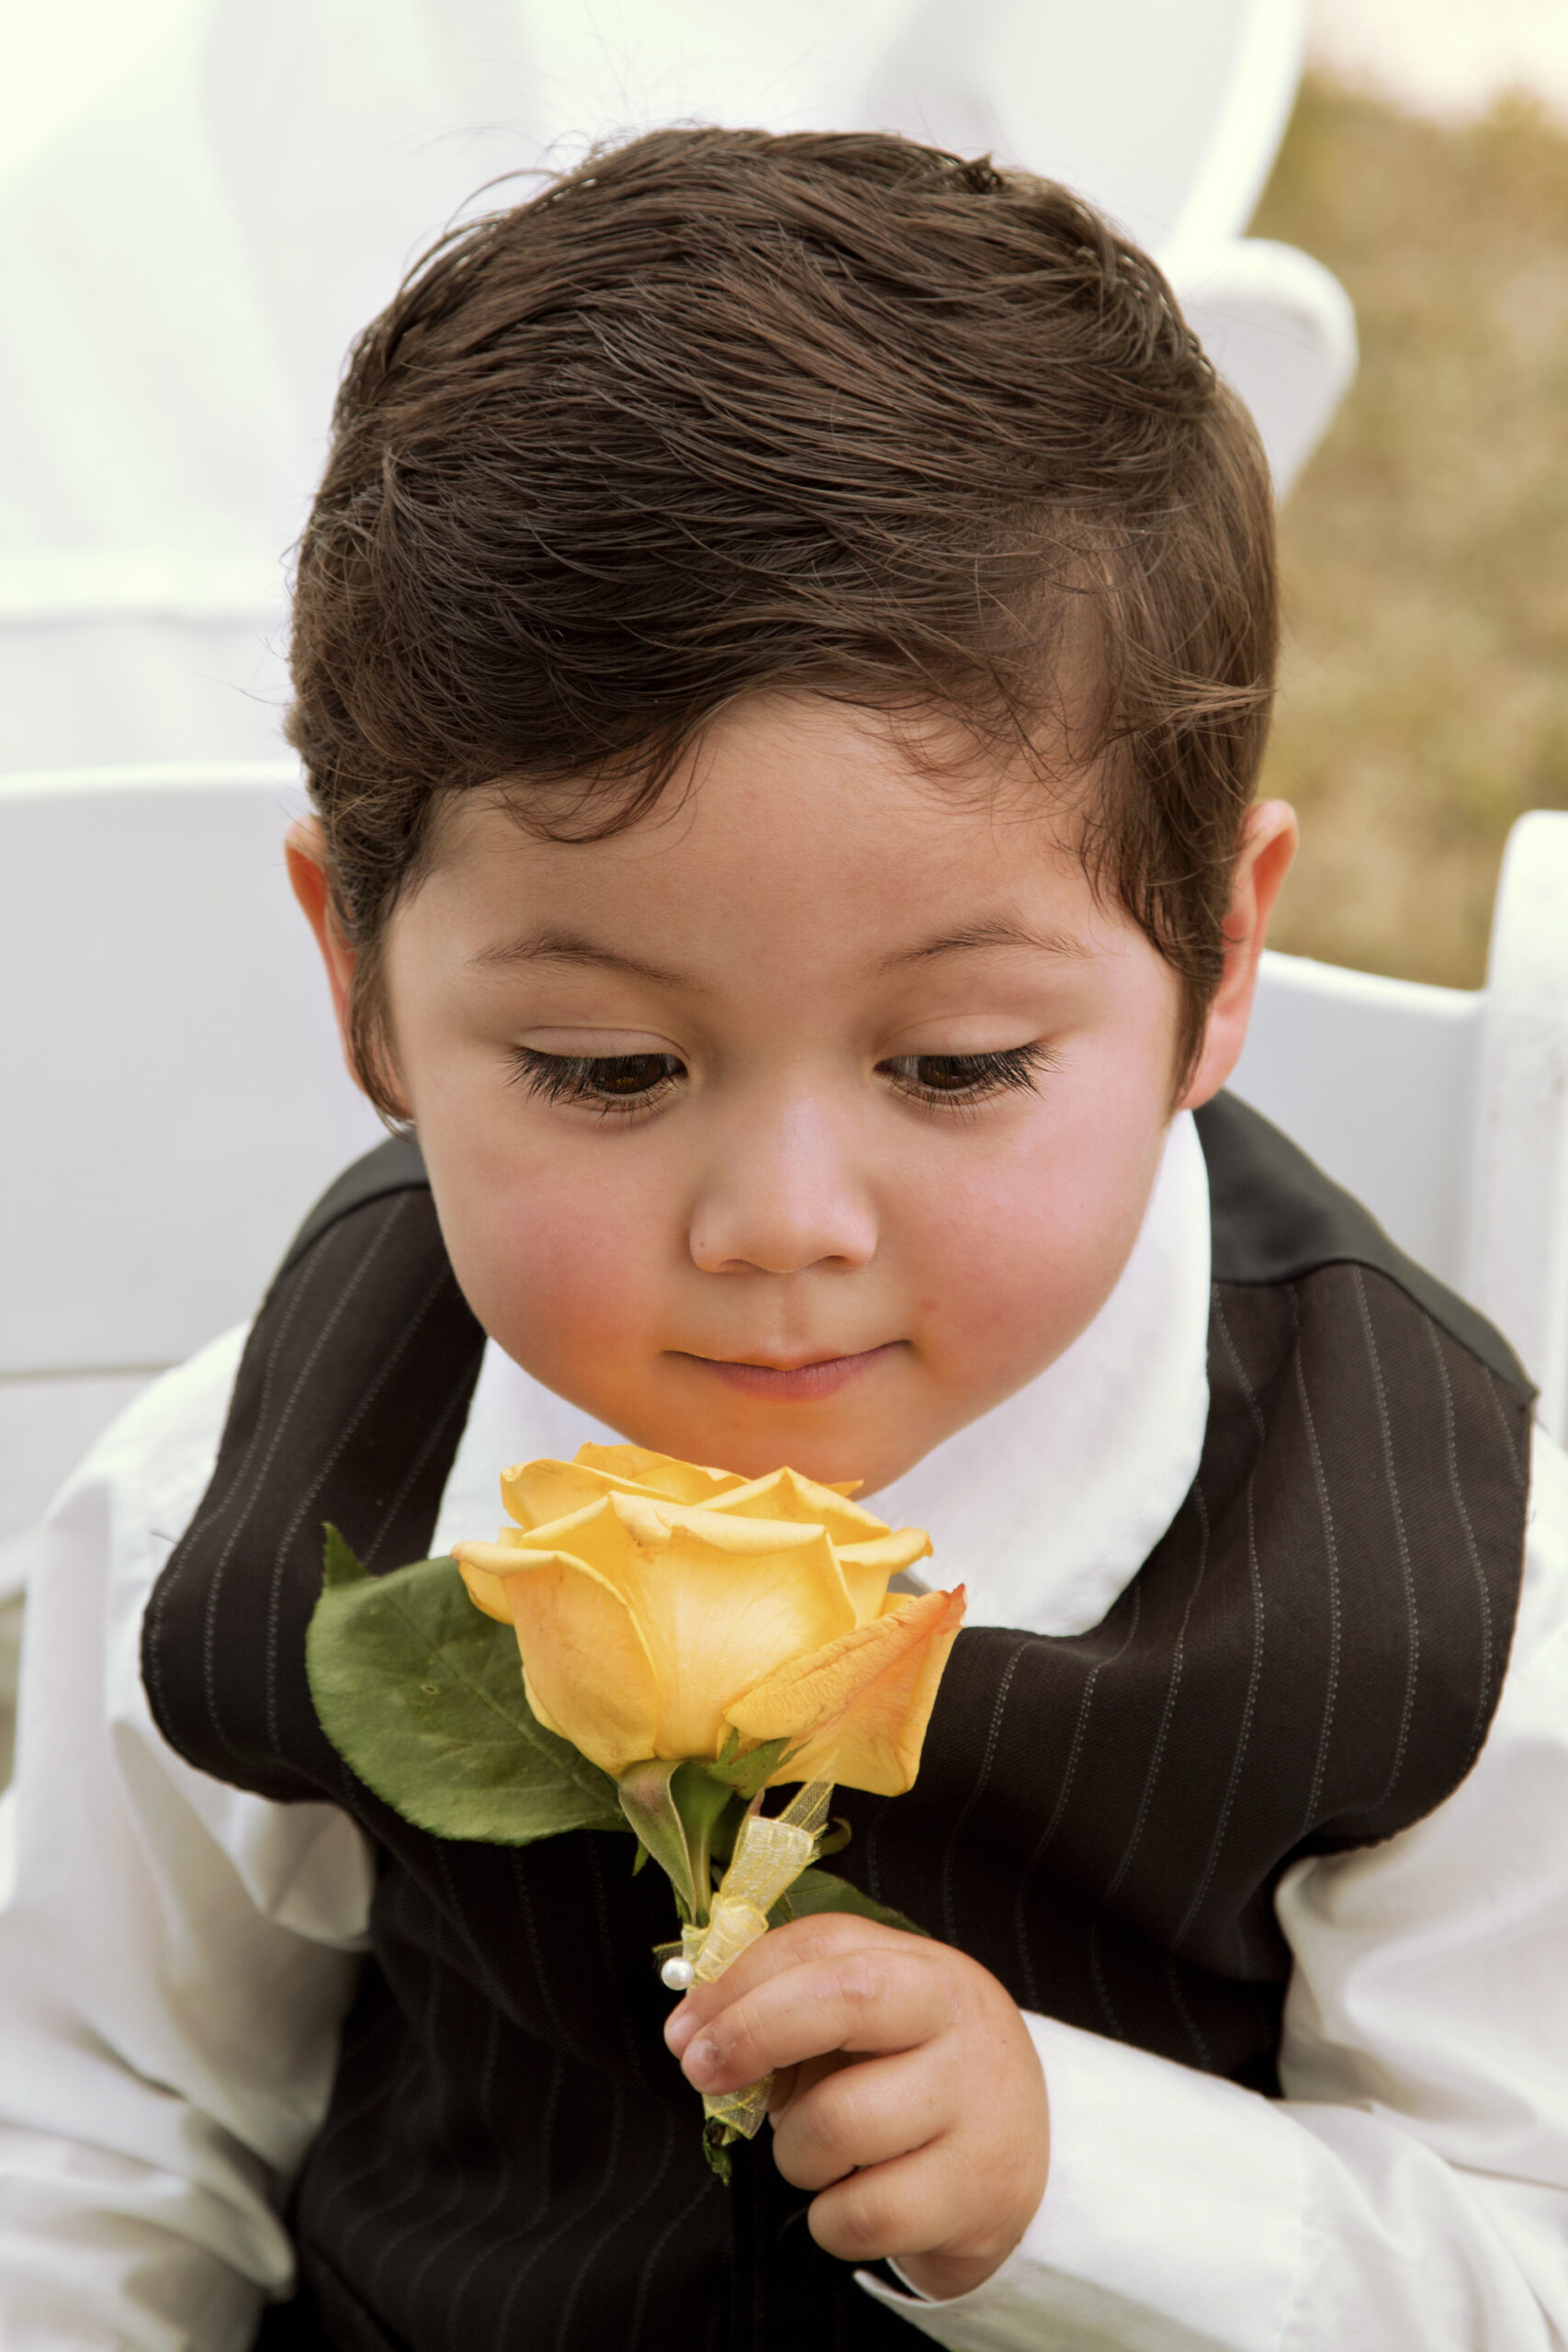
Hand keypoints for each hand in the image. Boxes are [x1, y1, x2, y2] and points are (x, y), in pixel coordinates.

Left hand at [664, 1913, 1048, 2299]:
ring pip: (836, 2124)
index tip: (685, 2028)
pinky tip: (851, 2199)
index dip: (740, 1979)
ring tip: (818, 2153)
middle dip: (752, 2032)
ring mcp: (977, 2108)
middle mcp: (960, 2024)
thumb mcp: (870, 2029)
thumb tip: (694, 2028)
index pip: (824, 1944)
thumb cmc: (915, 2082)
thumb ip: (792, 2009)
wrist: (1023, 2165)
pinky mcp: (976, 2195)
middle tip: (703, 2073)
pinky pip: (860, 2214)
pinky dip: (830, 2218)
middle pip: (844, 1999)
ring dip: (794, 2150)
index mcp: (925, 1969)